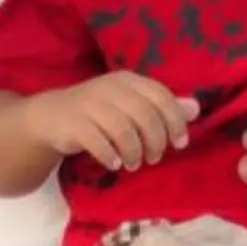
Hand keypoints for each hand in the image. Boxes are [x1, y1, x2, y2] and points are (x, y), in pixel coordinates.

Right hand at [27, 73, 198, 174]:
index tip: (180, 144)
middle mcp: (111, 88)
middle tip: (154, 158)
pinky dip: (110, 156)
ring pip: (123, 129)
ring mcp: (90, 104)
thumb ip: (161, 107)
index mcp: (129, 80)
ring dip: (134, 152)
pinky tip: (114, 164)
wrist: (51, 116)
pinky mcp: (73, 122)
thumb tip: (195, 109)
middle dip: (155, 141)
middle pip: (145, 115)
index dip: (175, 121)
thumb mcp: (131, 106)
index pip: (161, 96)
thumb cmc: (99, 112)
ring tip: (134, 165)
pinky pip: (98, 141)